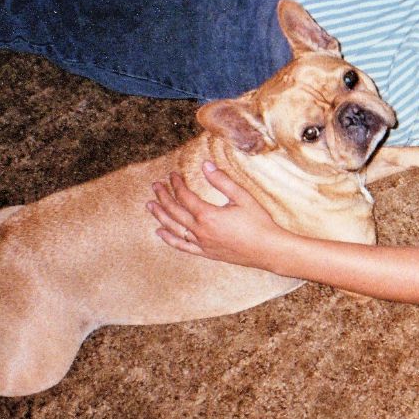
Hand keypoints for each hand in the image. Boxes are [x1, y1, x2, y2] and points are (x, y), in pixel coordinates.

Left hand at [147, 161, 284, 269]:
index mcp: (208, 215)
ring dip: (160, 215)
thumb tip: (206, 165)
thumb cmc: (259, 223)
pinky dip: (169, 239)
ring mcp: (201, 243)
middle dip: (163, 196)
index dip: (176, 184)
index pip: (185, 196)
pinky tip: (160, 232)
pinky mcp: (206, 253)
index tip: (173, 175)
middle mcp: (200, 230)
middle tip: (155, 186)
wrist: (268, 249)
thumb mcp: (243, 197)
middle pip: (174, 211)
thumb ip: (222, 181)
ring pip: (174, 228)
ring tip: (150, 205)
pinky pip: (182, 246)